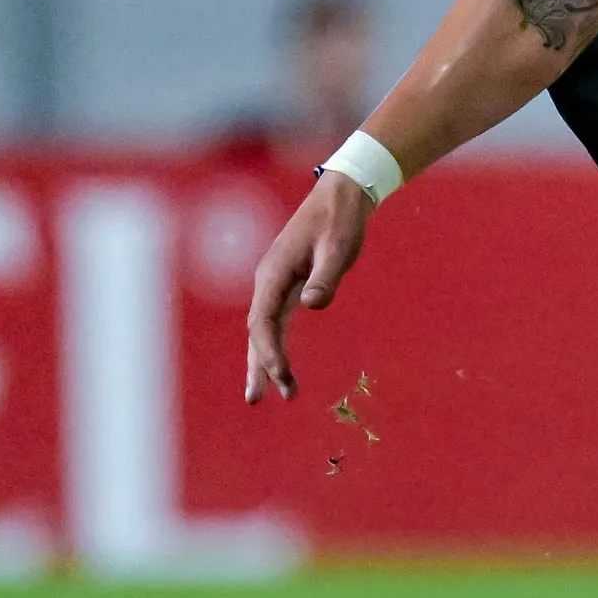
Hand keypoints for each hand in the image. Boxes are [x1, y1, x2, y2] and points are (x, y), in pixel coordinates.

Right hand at [244, 171, 373, 402]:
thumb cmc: (339, 221)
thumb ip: (325, 277)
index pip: (263, 321)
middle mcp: (268, 281)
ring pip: (263, 330)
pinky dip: (275, 346)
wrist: (340, 197)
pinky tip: (279, 368)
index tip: (281, 375)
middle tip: (257, 400)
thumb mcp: (337, 247)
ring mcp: (275, 285)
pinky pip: (276, 323)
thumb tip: (311, 305)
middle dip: (258, 365)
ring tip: (268, 395)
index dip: (268, 350)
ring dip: (265, 361)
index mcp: (274, 273)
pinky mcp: (288, 286)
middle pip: (257, 331)